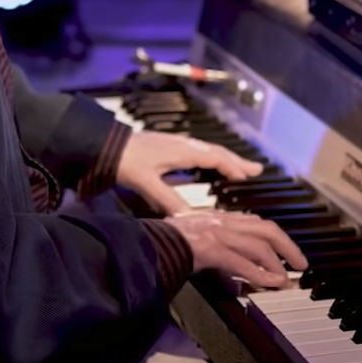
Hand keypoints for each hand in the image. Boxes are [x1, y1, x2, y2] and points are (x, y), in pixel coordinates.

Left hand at [116, 130, 263, 214]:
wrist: (104, 143)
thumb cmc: (125, 160)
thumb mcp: (147, 183)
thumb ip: (169, 201)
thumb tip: (189, 219)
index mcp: (184, 151)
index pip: (216, 158)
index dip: (234, 168)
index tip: (249, 178)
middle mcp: (184, 144)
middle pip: (218, 152)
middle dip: (237, 161)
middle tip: (257, 170)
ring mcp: (177, 143)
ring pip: (209, 150)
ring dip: (226, 159)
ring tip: (240, 168)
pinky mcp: (169, 146)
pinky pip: (199, 151)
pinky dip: (212, 158)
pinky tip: (210, 164)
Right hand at [165, 210, 308, 289]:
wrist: (145, 243)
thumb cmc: (165, 245)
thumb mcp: (197, 245)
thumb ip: (218, 256)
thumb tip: (238, 278)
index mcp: (218, 218)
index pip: (256, 223)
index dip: (276, 237)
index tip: (287, 251)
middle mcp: (221, 221)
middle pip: (266, 229)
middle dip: (288, 247)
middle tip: (301, 264)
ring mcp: (216, 233)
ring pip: (258, 245)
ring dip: (276, 264)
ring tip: (285, 280)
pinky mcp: (210, 248)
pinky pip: (241, 262)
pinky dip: (259, 274)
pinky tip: (269, 284)